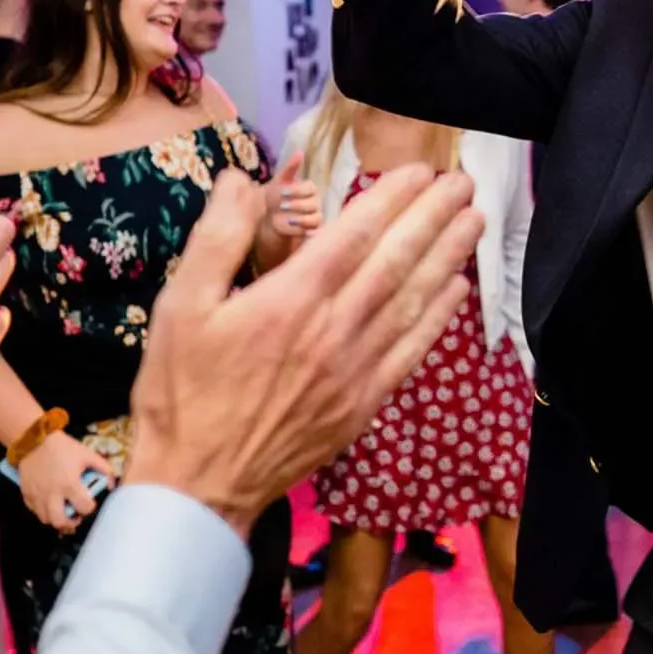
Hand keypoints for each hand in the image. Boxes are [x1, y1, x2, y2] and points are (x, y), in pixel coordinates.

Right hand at [16, 430, 116, 534]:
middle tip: (75, 516)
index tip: (89, 502)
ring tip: (62, 510)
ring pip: (45, 519)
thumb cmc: (63, 448)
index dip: (90, 507)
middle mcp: (52, 494)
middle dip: (70, 523)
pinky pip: (34, 511)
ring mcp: (37, 495)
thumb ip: (104, 469)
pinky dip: (42, 511)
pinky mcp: (26, 493)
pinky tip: (49, 503)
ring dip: (56, 518)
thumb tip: (111, 485)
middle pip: (60, 522)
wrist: (35, 440)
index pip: (84, 508)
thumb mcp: (88, 454)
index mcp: (70, 485)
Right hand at [124, 165, 483, 530]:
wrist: (199, 483)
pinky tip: (455, 290)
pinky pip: (410, 351)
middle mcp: (332, 330)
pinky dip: (436, 317)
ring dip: (446, 257)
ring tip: (474, 221)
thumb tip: (240, 180)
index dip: (391, 199)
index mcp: (289, 300)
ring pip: (411, 301)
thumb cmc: (181, 391)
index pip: (354, 234)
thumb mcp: (178, 305)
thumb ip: (215, 237)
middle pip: (395, 261)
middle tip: (464, 182)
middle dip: (432, 217)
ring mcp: (354, 370)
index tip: (418, 171)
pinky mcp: (363, 405)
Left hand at [262, 151, 321, 241]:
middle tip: (282, 206)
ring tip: (288, 220)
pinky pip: (318, 232)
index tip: (282, 192)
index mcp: (310, 189)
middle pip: (314, 204)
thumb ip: (290, 168)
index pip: (310, 188)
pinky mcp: (313, 231)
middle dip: (297, 205)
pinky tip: (305, 233)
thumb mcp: (279, 181)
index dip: (297, 190)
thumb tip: (301, 151)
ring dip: (303, 220)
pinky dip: (313, 234)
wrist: (269, 218)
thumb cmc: (275, 198)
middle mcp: (315, 203)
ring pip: (316, 218)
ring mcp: (315, 217)